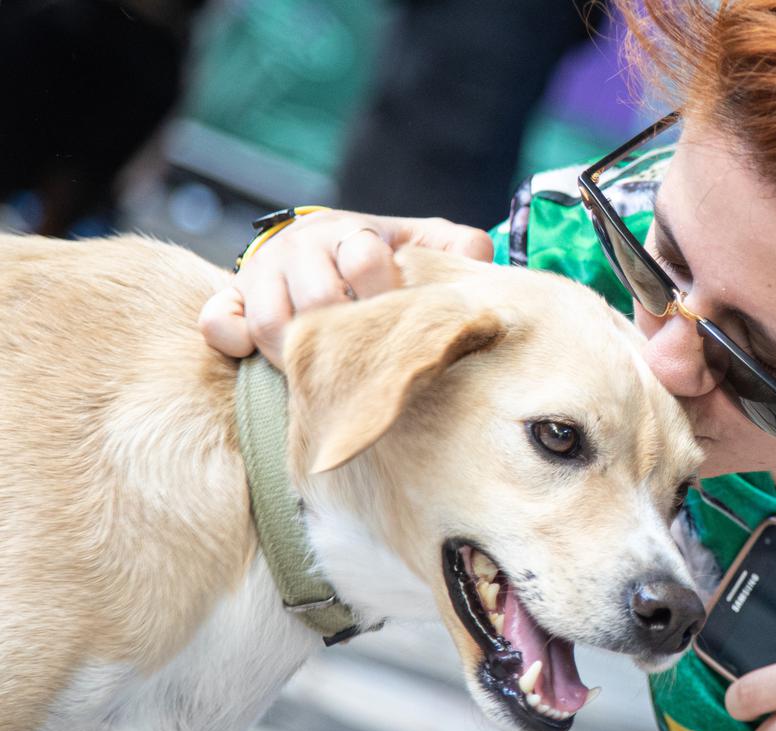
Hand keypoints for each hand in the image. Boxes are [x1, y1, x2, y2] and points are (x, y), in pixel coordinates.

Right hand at [199, 210, 493, 366]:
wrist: (326, 249)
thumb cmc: (386, 258)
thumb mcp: (426, 245)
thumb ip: (457, 252)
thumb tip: (479, 261)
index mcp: (352, 232)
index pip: (366, 260)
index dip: (388, 297)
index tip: (404, 324)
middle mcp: (300, 248)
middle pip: (318, 299)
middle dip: (350, 337)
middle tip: (371, 363)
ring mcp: (261, 274)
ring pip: (270, 321)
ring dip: (302, 355)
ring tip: (330, 374)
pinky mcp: (231, 300)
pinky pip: (218, 323)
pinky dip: (235, 343)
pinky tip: (261, 360)